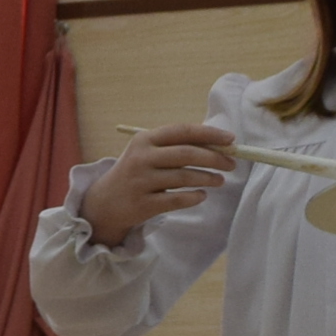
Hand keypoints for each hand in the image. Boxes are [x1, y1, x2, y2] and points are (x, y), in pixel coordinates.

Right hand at [83, 125, 234, 244]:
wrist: (104, 203)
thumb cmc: (135, 173)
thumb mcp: (148, 153)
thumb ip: (176, 147)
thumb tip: (218, 146)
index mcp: (144, 140)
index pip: (182, 131)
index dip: (209, 134)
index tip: (231, 140)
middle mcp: (141, 158)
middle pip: (186, 154)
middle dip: (214, 158)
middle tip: (231, 164)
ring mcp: (141, 182)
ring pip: (184, 177)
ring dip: (208, 178)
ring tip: (220, 180)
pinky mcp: (143, 204)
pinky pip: (177, 199)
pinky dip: (195, 197)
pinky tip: (202, 195)